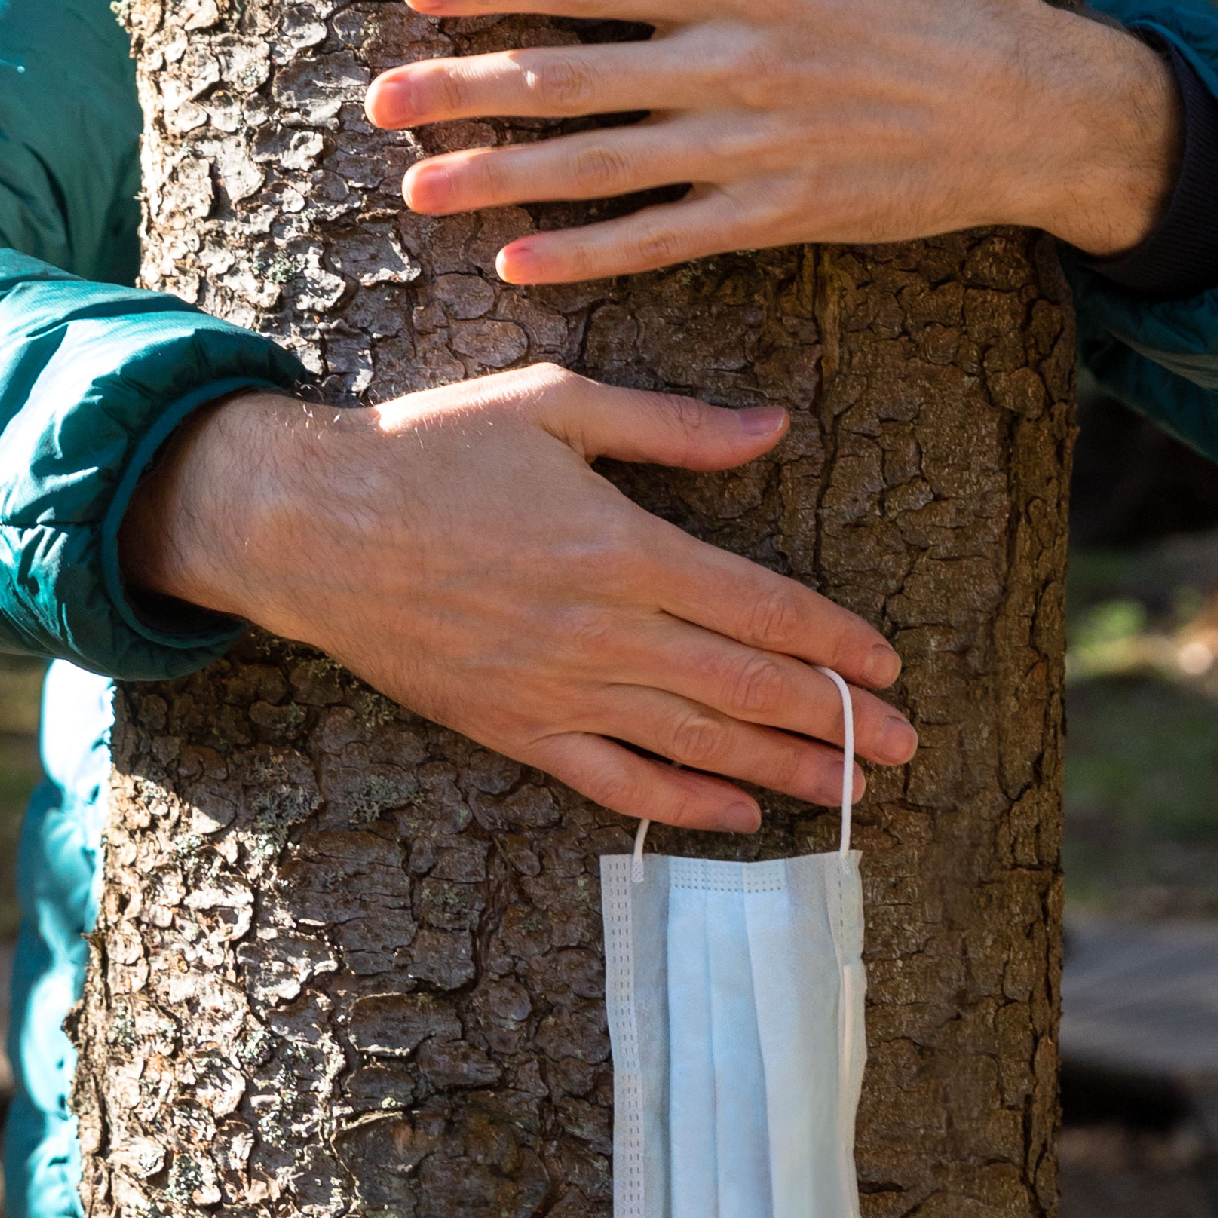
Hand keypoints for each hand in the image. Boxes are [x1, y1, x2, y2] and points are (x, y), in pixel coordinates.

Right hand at [118, 368, 914, 834]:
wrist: (308, 524)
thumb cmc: (430, 447)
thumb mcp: (555, 403)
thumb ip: (670, 426)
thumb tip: (773, 428)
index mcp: (622, 546)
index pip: (760, 605)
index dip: (833, 640)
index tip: (888, 663)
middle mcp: (602, 631)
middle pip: (746, 686)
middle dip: (837, 718)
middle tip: (908, 745)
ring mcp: (557, 690)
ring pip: (695, 741)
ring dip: (782, 767)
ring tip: (853, 787)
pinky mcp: (513, 727)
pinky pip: (615, 779)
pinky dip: (683, 801)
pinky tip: (738, 814)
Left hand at [364, 0, 1181, 283]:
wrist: (1040, 110)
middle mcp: (734, 62)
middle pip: (571, 74)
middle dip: (464, 86)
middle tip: (377, 102)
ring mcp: (753, 144)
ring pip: (600, 163)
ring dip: (501, 177)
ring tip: (417, 188)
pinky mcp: (779, 211)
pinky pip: (666, 236)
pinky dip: (590, 254)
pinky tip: (519, 264)